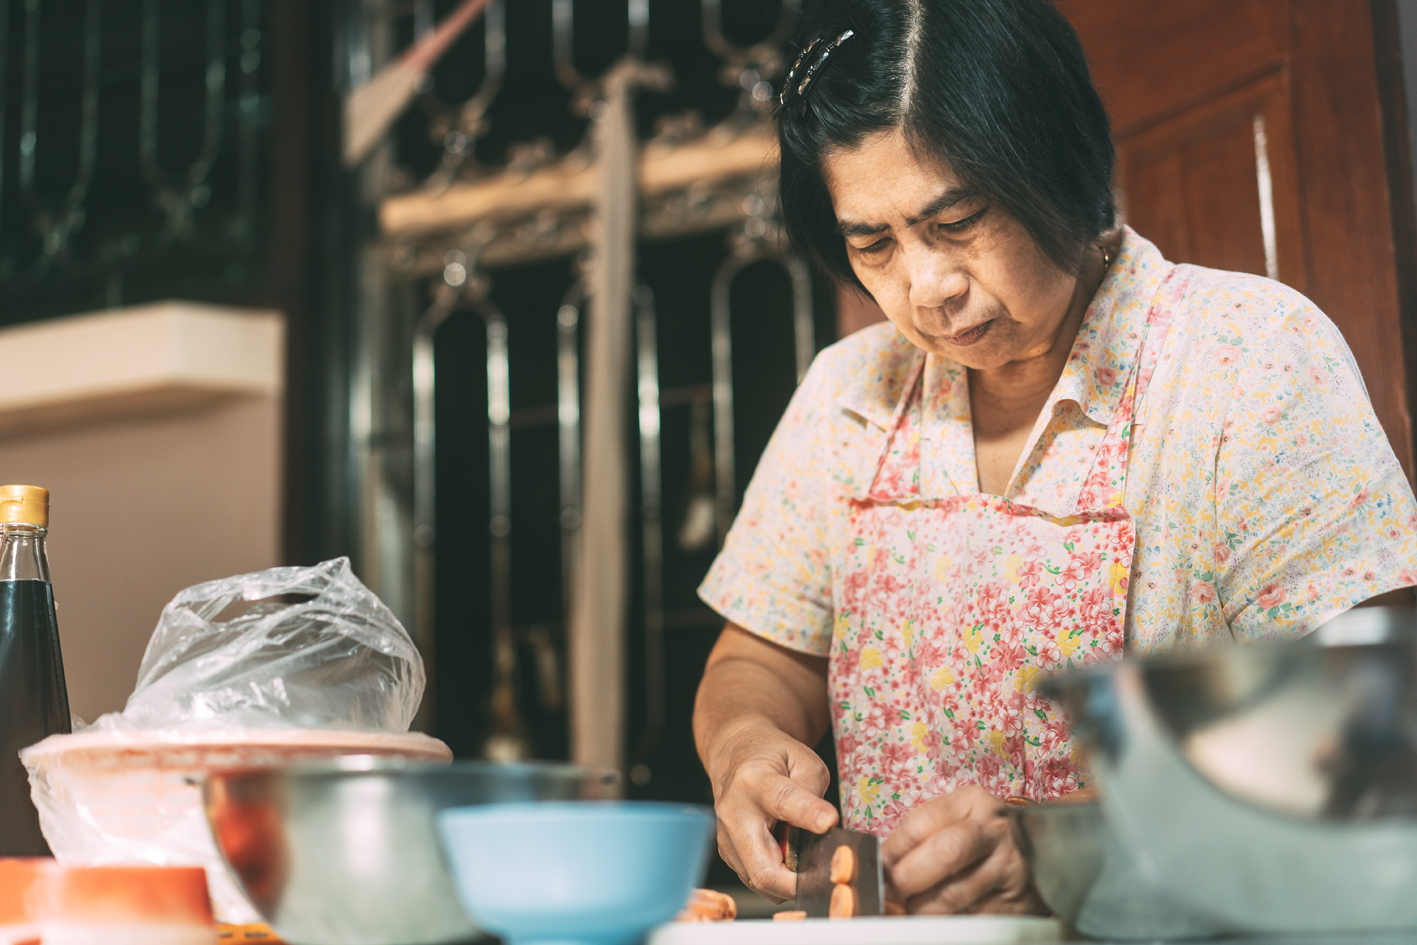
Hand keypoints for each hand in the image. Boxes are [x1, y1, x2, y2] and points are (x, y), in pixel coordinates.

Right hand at [705, 720, 838, 902]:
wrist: (734, 755)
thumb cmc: (771, 756)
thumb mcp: (802, 759)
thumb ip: (814, 790)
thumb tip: (824, 826)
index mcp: (755, 781)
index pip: (783, 801)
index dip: (808, 815)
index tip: (828, 823)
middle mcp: (734, 813)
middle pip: (763, 869)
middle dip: (799, 883)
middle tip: (826, 872)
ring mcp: (726, 838)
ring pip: (760, 882)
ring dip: (790, 882)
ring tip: (806, 858)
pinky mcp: (727, 854)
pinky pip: (757, 881)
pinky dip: (779, 879)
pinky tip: (787, 856)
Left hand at [881, 786, 1044, 914]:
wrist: (1042, 847)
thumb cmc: (983, 834)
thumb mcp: (956, 818)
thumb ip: (920, 836)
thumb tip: (881, 868)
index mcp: (971, 804)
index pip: (921, 823)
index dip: (892, 852)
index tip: (878, 871)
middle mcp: (994, 832)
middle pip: (944, 854)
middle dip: (908, 880)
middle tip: (893, 895)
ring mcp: (1010, 868)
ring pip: (955, 896)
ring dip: (924, 909)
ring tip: (914, 909)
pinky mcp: (1019, 904)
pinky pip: (973, 921)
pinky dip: (950, 924)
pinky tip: (942, 920)